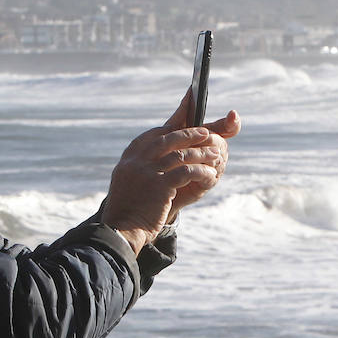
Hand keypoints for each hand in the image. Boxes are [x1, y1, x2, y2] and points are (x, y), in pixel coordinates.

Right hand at [102, 88, 240, 254]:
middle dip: (192, 134)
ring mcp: (147, 171)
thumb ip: (143, 163)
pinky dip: (201, 171)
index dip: (176, 120)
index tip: (190, 108)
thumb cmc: (130, 207)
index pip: (158, 132)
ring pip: (181, 153)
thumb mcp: (131, 179)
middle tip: (208, 133)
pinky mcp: (159, 186)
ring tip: (216, 154)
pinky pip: (187, 172)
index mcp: (131, 155)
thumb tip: (166, 148)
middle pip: (170, 138)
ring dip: (202, 153)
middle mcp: (137, 159)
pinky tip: (211, 174)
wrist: (121, 230)